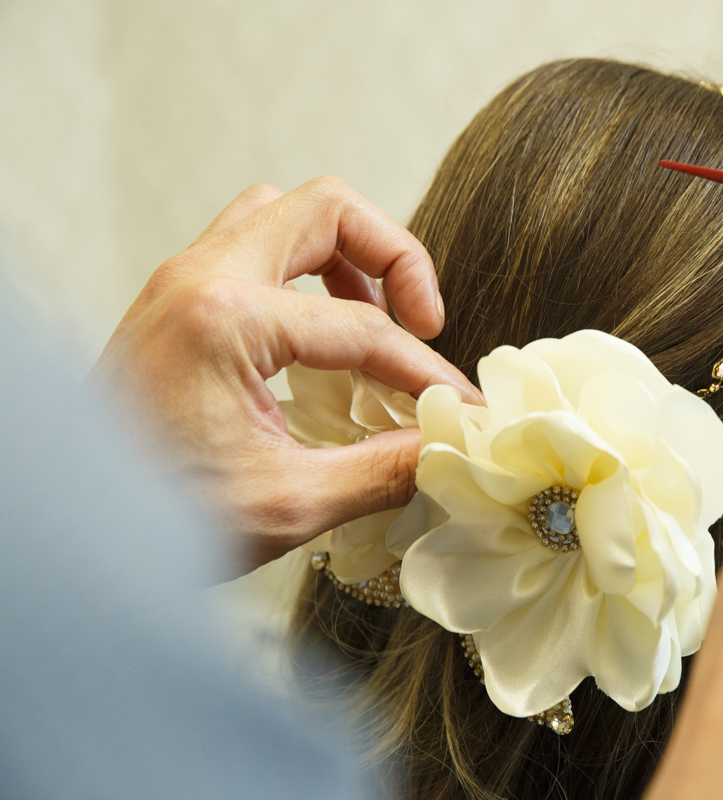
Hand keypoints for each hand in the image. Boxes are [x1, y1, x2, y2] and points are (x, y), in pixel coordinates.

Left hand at [92, 178, 480, 571]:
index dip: (425, 369)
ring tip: (379, 314)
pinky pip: (253, 246)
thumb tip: (447, 449)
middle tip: (426, 320)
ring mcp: (181, 283)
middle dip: (395, 256)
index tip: (458, 405)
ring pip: (282, 213)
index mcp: (226, 320)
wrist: (65, 529)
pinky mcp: (174, 301)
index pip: (361, 327)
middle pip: (325, 208)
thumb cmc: (154, 516)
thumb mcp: (286, 502)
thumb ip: (382, 470)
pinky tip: (323, 332)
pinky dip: (305, 270)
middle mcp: (199, 279)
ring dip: (344, 251)